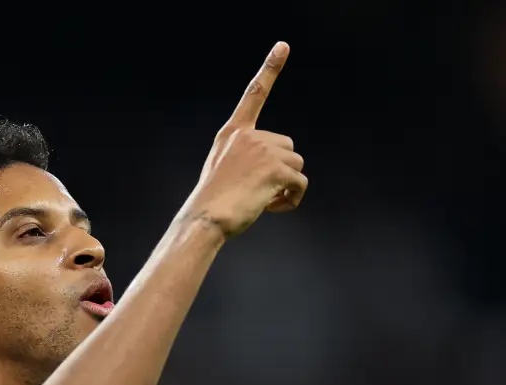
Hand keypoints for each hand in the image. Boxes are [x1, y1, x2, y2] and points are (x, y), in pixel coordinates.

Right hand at [184, 41, 306, 237]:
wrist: (205, 218)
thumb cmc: (211, 202)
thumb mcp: (223, 169)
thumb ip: (247, 159)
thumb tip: (279, 174)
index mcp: (233, 133)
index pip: (254, 94)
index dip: (270, 68)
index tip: (282, 46)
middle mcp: (250, 136)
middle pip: (287, 146)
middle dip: (281, 169)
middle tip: (257, 190)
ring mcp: (264, 150)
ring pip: (296, 164)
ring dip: (286, 185)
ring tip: (262, 200)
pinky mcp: (277, 169)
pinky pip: (300, 183)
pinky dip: (291, 198)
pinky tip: (272, 207)